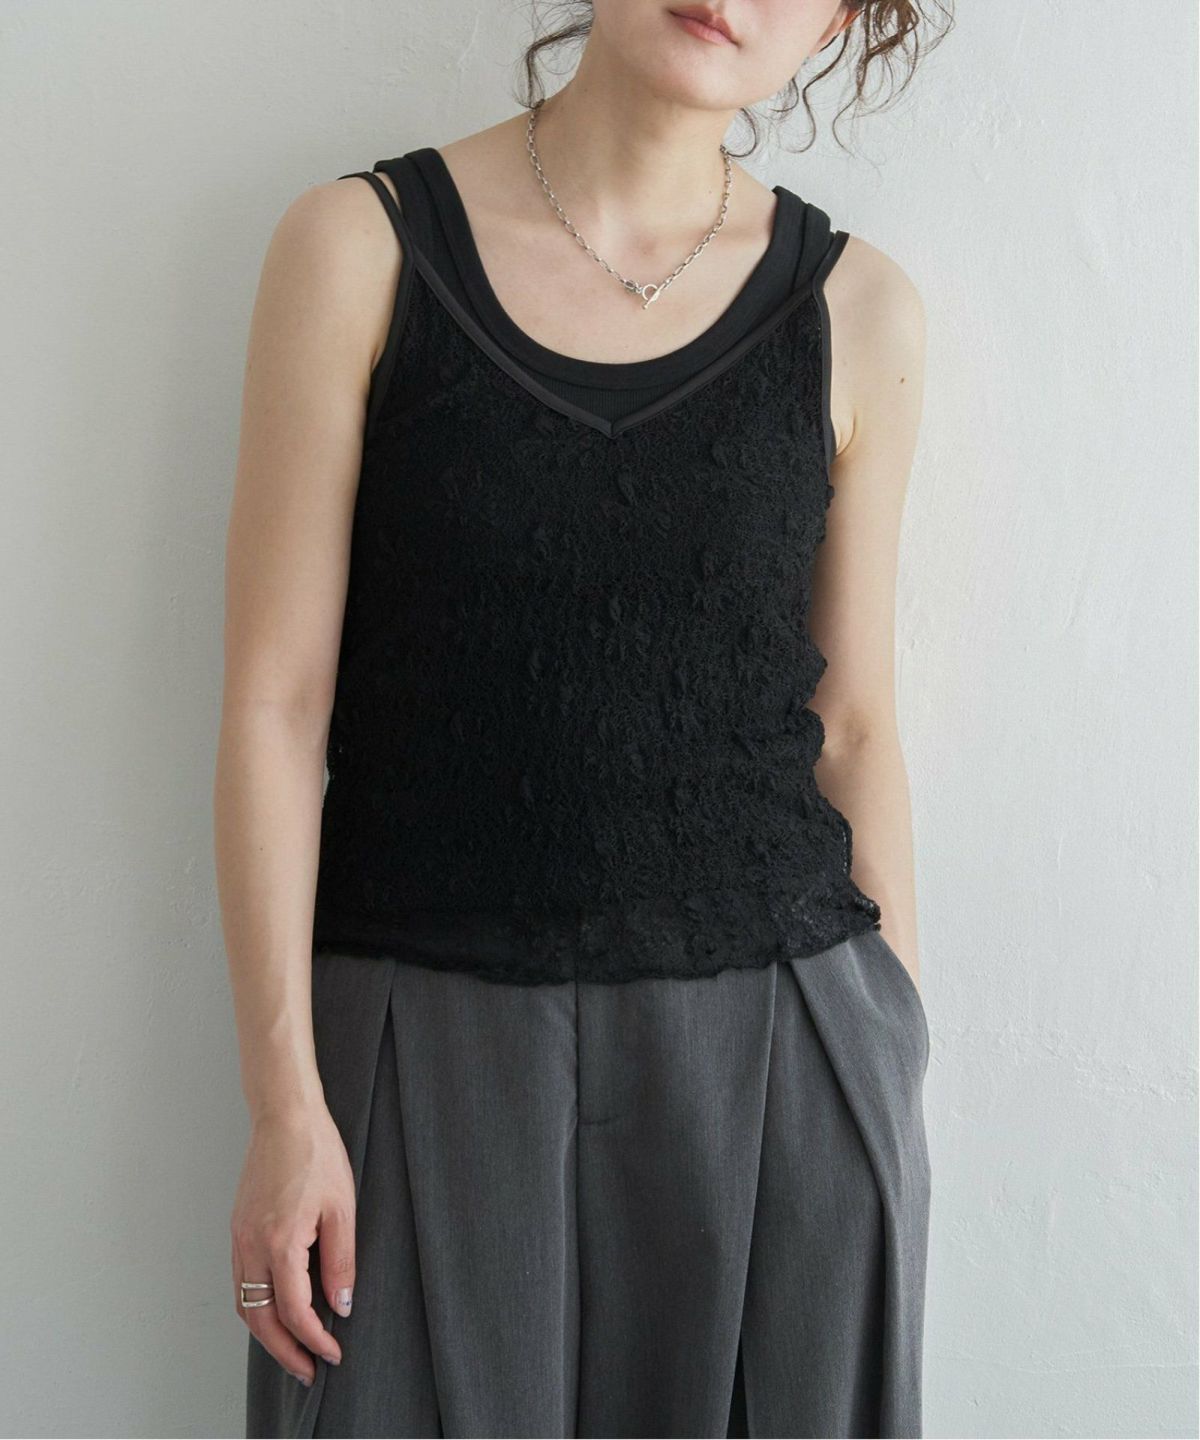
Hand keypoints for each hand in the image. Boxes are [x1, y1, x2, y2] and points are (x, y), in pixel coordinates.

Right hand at [231, 1104, 355, 1385]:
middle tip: (308, 1370)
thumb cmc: (317, 1154)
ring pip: (244, 1303)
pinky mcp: (237, 1228)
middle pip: (259, 1319)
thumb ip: (341, 1262)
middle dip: (284, 1351)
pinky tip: (275, 1309)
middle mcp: (251, 1245)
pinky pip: (240, 1280)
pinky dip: (254, 1305)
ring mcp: (239, 1237)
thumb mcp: (342, 1209)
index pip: (294, 1311)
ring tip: (292, 1349)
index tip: (332, 1355)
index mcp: (279, 1242)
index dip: (313, 1340)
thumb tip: (341, 1307)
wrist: (285, 1116)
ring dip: (266, 1333)